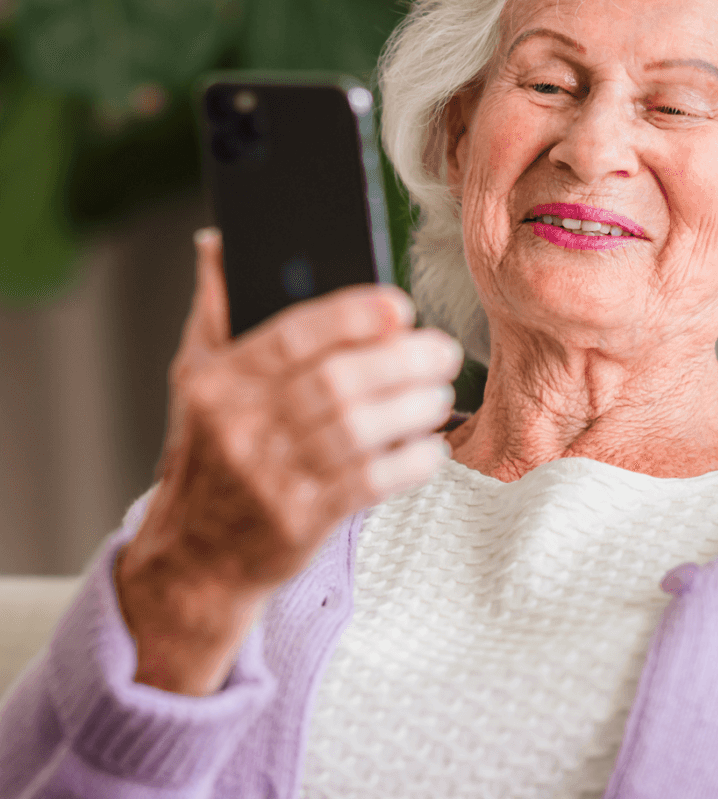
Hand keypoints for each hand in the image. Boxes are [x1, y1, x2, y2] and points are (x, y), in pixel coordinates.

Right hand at [115, 228, 463, 694]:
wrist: (196, 555)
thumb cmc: (209, 456)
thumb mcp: (195, 380)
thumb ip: (214, 310)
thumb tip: (218, 243)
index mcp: (219, 382)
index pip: (293, 334)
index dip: (352, 316)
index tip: (399, 308)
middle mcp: (241, 427)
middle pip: (337, 381)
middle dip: (401, 361)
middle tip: (440, 351)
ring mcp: (270, 478)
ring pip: (359, 430)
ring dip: (414, 408)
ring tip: (440, 395)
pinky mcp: (300, 522)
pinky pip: (368, 483)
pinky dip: (407, 461)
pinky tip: (429, 448)